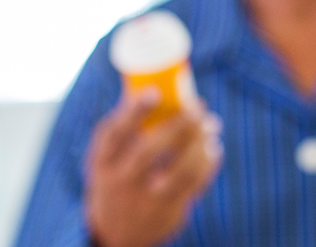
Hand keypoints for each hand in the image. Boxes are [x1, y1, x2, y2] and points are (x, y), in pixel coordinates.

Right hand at [85, 89, 222, 246]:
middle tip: (197, 106)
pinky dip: (208, 162)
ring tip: (211, 125)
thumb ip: (127, 129)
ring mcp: (145, 199)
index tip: (154, 92)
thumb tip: (155, 85)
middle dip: (177, 125)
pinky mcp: (169, 210)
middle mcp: (121, 181)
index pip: (113, 135)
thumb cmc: (117, 179)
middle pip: (149, 150)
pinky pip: (195, 183)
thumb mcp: (109, 159)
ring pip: (179, 169)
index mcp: (103, 162)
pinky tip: (213, 147)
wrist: (117, 233)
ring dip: (200, 143)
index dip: (133, 112)